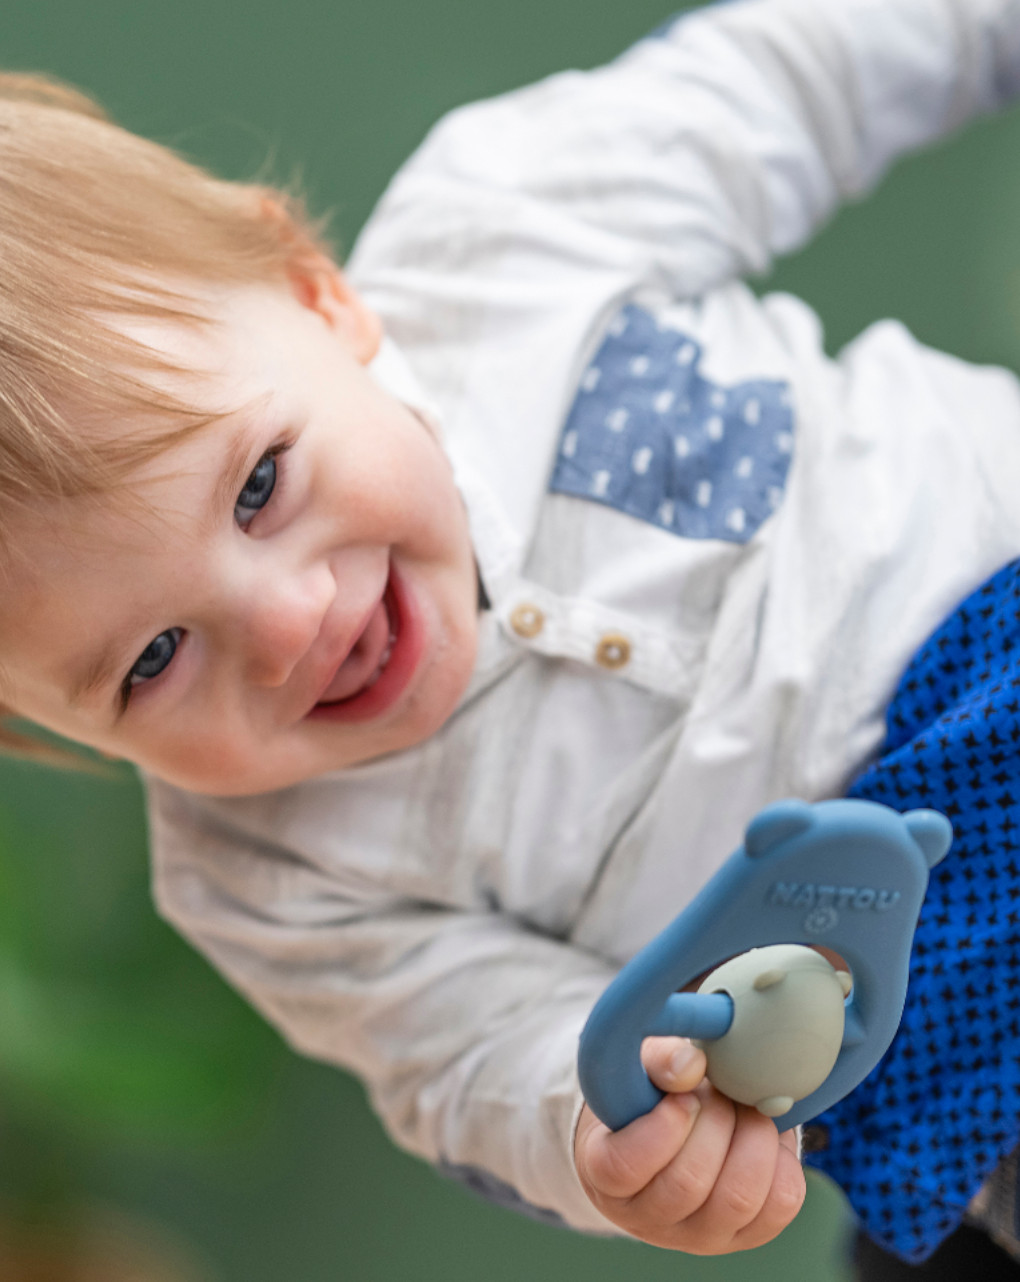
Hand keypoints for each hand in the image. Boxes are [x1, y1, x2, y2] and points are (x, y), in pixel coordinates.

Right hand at [574, 1037, 805, 1252]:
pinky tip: (767, 1135)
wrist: (678, 1125)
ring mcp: (697, 1235)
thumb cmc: (648, 1094)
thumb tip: (690, 1066)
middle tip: (719, 1089)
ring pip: (737, 1199)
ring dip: (753, 1139)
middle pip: (688, 1183)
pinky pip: (779, 1205)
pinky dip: (782, 1161)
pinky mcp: (744, 1236)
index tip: (684, 1094)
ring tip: (746, 1106)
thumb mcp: (639, 1066)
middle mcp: (648, 1217)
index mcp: (606, 1173)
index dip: (661, 1128)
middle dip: (716, 1121)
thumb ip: (657, 1058)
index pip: (624, 1167)